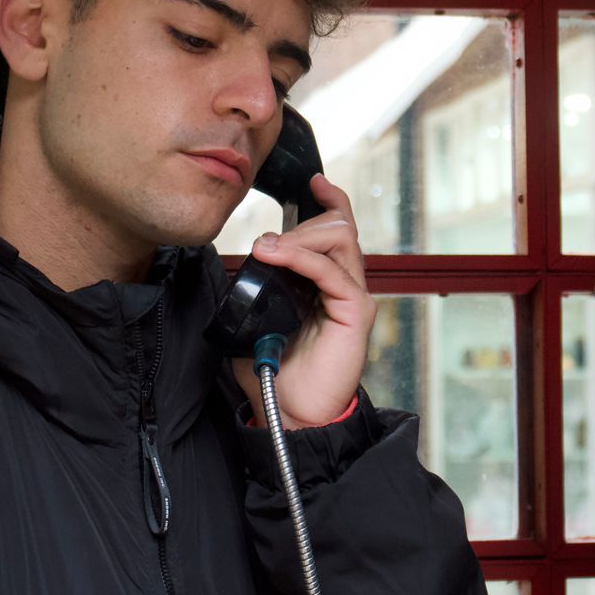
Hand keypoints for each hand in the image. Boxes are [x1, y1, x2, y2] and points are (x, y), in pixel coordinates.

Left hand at [231, 174, 375, 429]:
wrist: (290, 413)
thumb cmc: (273, 369)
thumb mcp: (254, 317)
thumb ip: (253, 288)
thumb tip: (239, 262)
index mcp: (325, 283)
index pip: (337, 229)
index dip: (330, 201)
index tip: (314, 181)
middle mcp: (344, 284)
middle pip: (337, 227)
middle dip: (301, 224)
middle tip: (265, 245)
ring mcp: (353, 296)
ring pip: (340, 239)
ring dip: (300, 236)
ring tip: (268, 250)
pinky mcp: (355, 311)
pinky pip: (331, 271)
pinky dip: (302, 258)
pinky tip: (276, 257)